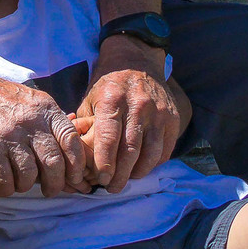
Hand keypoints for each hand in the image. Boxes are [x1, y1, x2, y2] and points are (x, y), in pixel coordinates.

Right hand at [0, 66, 86, 197]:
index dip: (76, 164)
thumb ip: (52, 123)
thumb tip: (74, 151)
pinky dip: (5, 189)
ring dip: (26, 186)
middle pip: (53, 163)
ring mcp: (9, 135)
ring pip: (29, 176)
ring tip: (20, 184)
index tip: (74, 178)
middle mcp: (30, 121)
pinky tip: (2, 184)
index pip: (71, 140)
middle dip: (55, 184)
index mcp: (45, 109)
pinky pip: (4, 181)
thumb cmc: (1, 98)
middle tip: (50, 190)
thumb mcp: (32, 101)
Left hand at [75, 57, 186, 191]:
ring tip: (127, 181)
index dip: (104, 163)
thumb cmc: (108, 85)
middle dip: (120, 175)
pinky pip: (164, 149)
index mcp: (113, 99)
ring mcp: (158, 112)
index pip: (109, 138)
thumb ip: (84, 125)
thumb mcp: (90, 98)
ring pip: (150, 154)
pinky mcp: (173, 118)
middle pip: (130, 151)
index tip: (100, 179)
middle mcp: (138, 105)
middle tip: (111, 188)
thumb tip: (74, 155)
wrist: (136, 60)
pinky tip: (141, 168)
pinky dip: (153, 164)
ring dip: (137, 173)